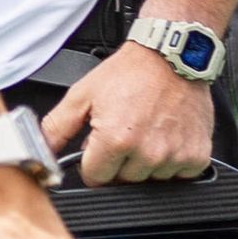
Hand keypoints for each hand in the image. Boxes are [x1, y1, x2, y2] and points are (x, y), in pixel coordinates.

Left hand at [40, 46, 216, 184]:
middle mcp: (148, 152)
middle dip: (117, 162)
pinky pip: (178, 176)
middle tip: (123, 132)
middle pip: (123, 181)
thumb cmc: (129, 73)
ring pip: (150, 180)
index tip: (97, 149)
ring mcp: (175, 157)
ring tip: (145, 131)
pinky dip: (171, 162)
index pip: (95, 178)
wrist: (170, 58)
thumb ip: (57, 128)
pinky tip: (165, 137)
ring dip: (144, 163)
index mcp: (115, 139)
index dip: (92, 164)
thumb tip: (40, 151)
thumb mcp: (81, 95)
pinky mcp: (197, 157)